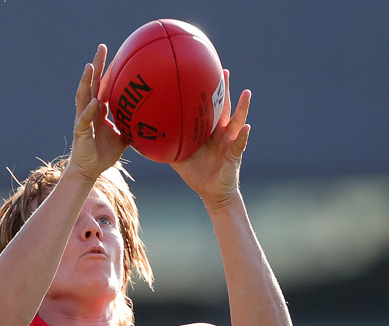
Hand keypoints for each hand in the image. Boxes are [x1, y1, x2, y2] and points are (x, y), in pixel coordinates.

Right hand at [68, 45, 127, 182]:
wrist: (89, 171)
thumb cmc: (104, 154)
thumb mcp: (123, 138)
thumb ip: (132, 126)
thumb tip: (152, 123)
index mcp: (98, 110)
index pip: (102, 85)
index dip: (106, 70)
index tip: (113, 53)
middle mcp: (88, 111)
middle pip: (92, 83)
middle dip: (96, 65)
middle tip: (102, 47)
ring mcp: (83, 120)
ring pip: (83, 96)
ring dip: (86, 81)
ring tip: (90, 66)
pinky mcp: (80, 132)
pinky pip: (85, 119)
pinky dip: (89, 111)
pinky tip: (95, 102)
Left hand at [171, 71, 250, 209]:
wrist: (211, 192)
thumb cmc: (196, 174)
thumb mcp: (178, 159)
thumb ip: (165, 147)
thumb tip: (141, 140)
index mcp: (207, 130)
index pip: (206, 107)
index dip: (205, 91)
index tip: (201, 72)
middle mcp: (220, 132)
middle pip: (222, 107)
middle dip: (224, 89)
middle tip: (222, 71)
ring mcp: (229, 141)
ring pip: (236, 120)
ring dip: (242, 107)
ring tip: (246, 93)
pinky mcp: (235, 153)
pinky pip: (240, 143)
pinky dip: (243, 136)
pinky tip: (246, 128)